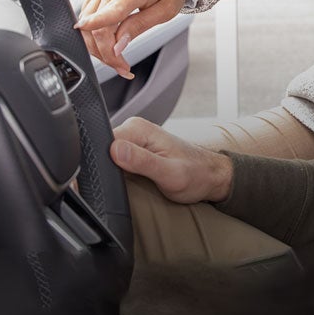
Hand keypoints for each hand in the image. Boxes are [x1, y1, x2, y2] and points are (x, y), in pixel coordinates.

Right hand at [75, 0, 203, 77]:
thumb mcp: (167, 9)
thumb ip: (140, 25)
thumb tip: (118, 45)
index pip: (112, 9)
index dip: (97, 24)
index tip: (84, 33)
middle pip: (96, 25)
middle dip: (106, 53)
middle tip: (122, 67)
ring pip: (87, 24)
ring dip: (98, 47)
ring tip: (117, 58)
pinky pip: (88, 16)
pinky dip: (94, 34)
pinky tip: (109, 43)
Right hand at [110, 118, 233, 204]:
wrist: (211, 176)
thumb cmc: (196, 175)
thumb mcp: (170, 173)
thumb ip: (142, 161)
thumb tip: (115, 150)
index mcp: (138, 129)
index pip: (103, 143)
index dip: (102, 164)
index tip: (112, 181)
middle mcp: (134, 129)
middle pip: (102, 150)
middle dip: (108, 169)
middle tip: (128, 185)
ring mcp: (134, 139)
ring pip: (108, 156)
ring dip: (114, 172)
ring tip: (133, 182)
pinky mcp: (135, 150)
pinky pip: (117, 160)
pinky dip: (120, 172)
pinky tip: (131, 181)